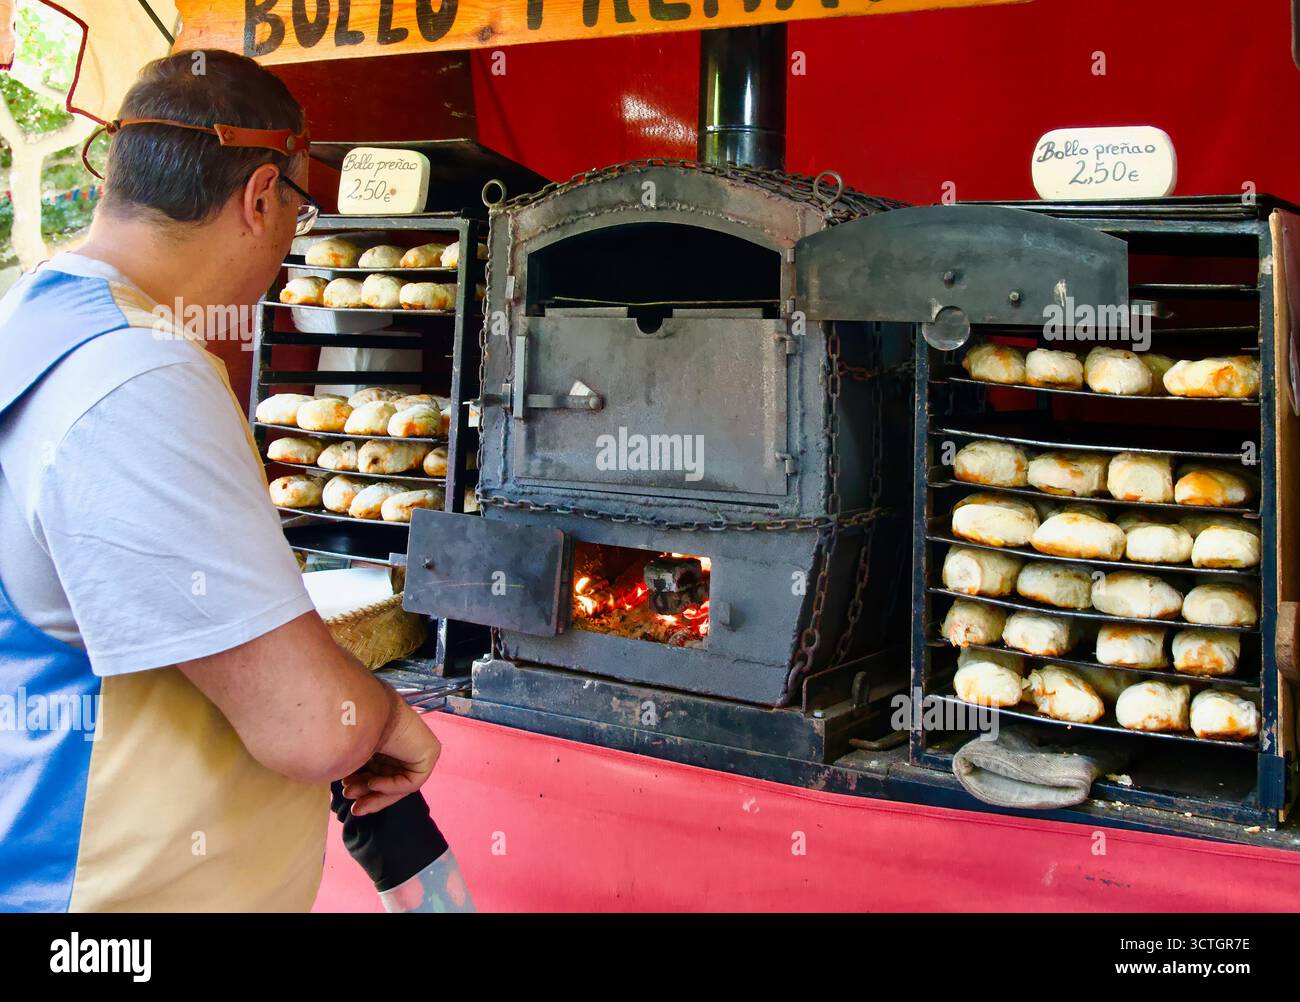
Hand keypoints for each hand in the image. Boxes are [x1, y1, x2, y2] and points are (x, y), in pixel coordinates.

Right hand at [341, 700, 440, 815]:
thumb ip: (353, 770)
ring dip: (376, 793)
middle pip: (389, 778)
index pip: (379, 769)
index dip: (364, 788)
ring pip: (399, 783)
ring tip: (352, 794)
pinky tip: (373, 783)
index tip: (345, 797)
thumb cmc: (351, 729)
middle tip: (352, 806)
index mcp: (385, 739)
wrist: (364, 713)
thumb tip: (347, 790)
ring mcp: (417, 748)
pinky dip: (392, 786)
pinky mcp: (429, 753)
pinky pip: (412, 781)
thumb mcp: (350, 756)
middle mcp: (402, 743)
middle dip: (369, 794)